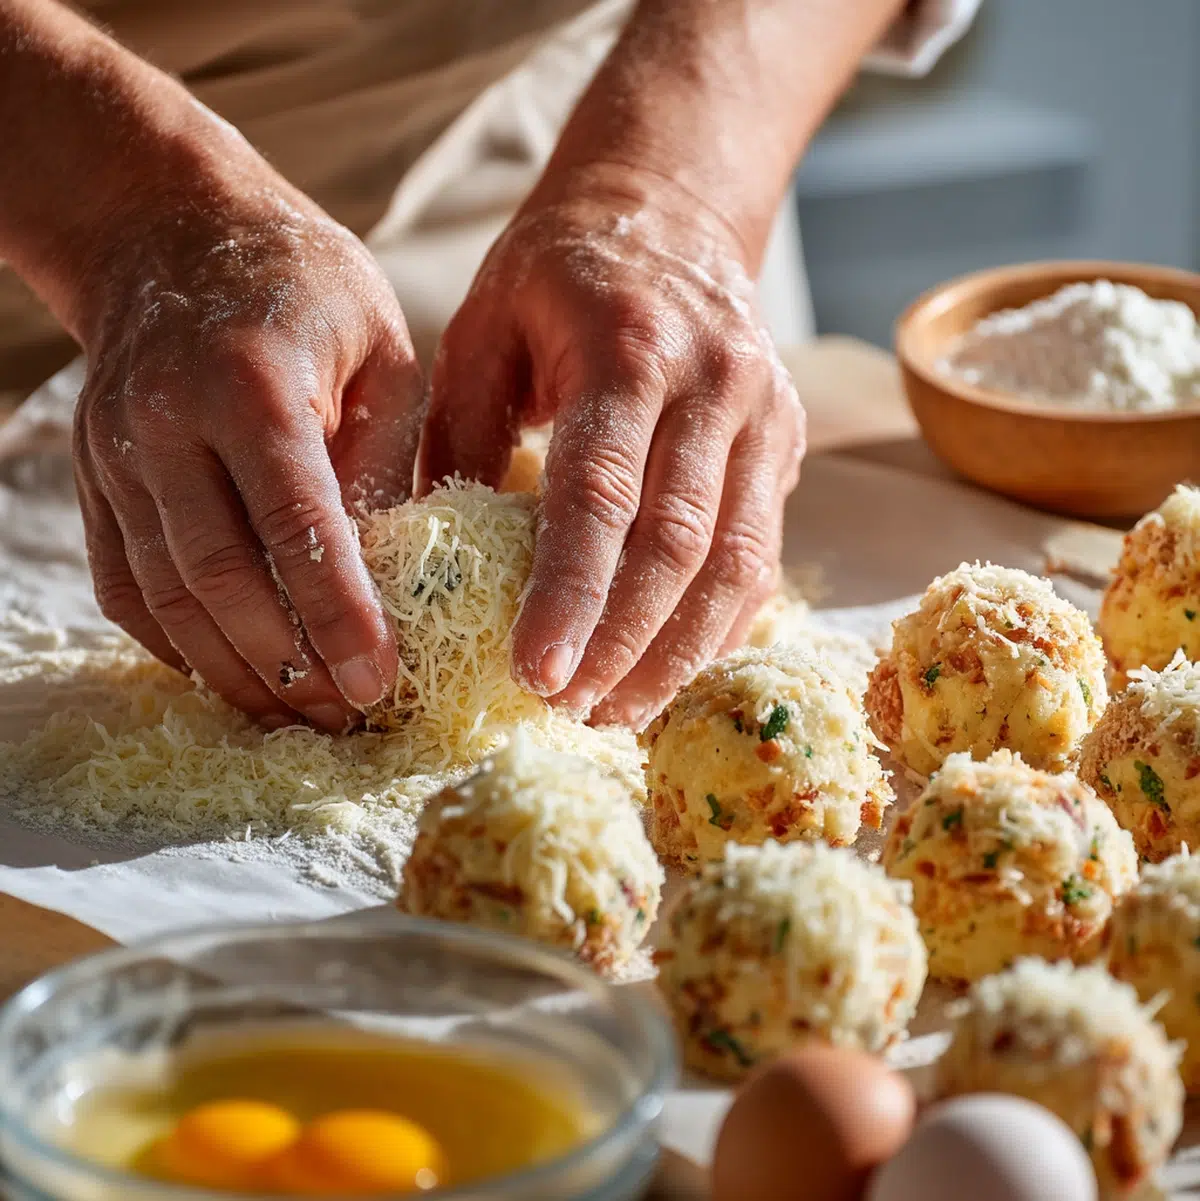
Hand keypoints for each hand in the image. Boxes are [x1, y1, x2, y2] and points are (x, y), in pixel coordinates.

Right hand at [74, 157, 422, 731]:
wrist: (169, 230)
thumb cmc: (303, 285)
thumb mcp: (380, 348)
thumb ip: (384, 456)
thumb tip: (392, 575)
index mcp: (247, 382)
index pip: (295, 524)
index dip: (338, 614)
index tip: (380, 681)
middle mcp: (164, 424)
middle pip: (217, 579)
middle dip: (286, 665)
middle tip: (349, 718)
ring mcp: (114, 456)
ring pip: (165, 598)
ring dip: (233, 673)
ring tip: (302, 717)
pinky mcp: (95, 481)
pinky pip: (126, 587)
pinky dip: (177, 647)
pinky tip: (234, 678)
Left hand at [420, 166, 804, 726]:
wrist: (668, 210)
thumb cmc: (558, 274)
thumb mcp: (484, 330)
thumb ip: (460, 438)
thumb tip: (431, 564)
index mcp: (628, 349)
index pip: (603, 494)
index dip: (571, 594)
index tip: (535, 675)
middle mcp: (714, 385)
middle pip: (679, 545)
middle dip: (625, 645)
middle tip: (571, 712)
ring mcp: (764, 416)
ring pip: (738, 563)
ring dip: (678, 652)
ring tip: (618, 714)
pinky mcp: (785, 444)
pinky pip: (762, 554)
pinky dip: (718, 623)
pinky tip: (669, 667)